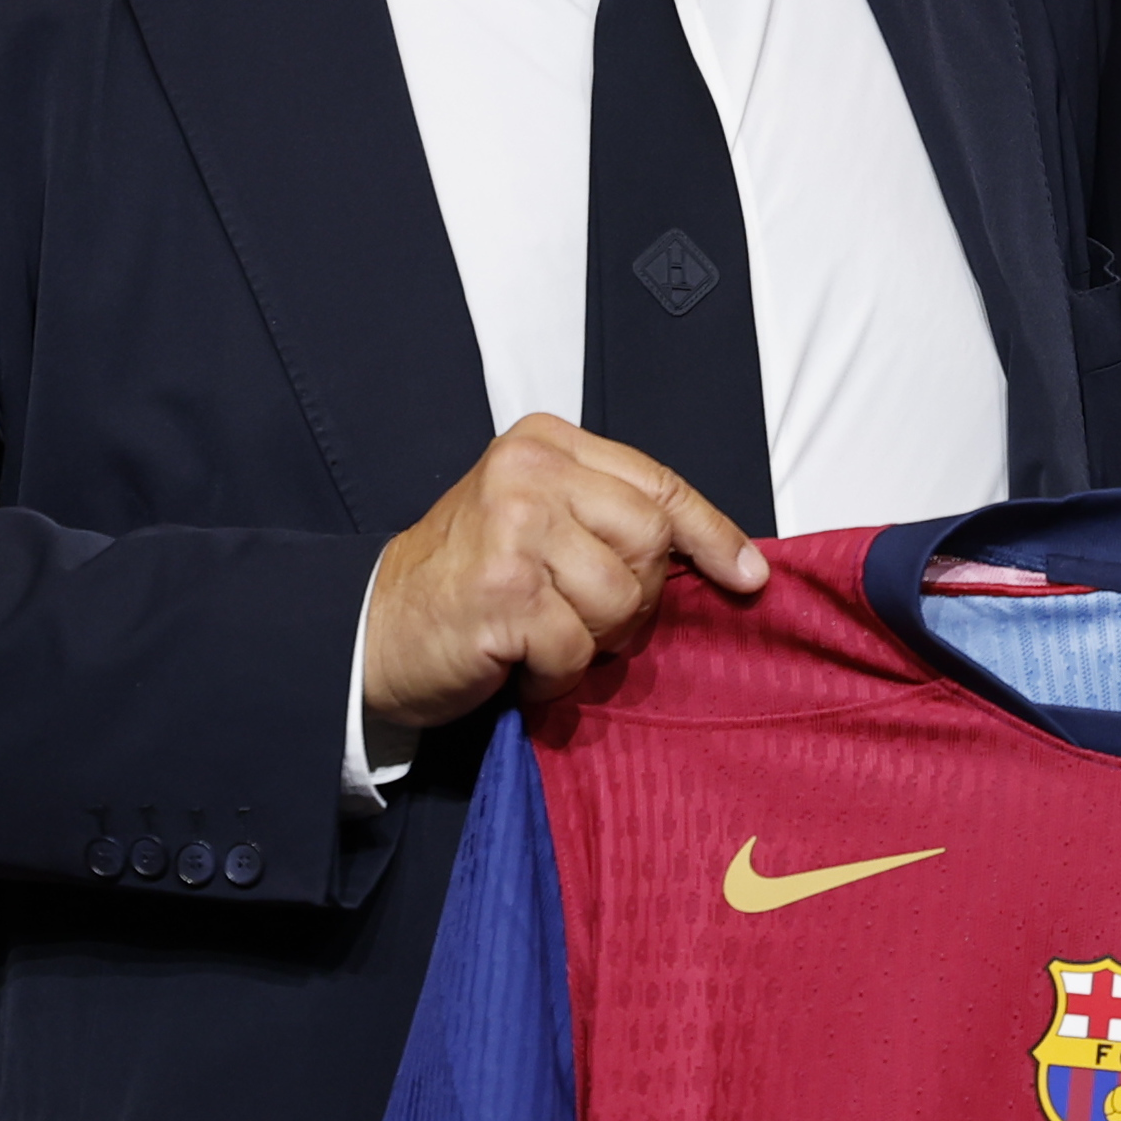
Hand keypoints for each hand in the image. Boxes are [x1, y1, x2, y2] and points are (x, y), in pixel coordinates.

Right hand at [361, 414, 765, 733]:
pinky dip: (557, 676)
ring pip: (620, 599)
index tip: (747, 575)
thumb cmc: (463, 581)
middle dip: (635, 600)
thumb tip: (716, 557)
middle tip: (587, 620)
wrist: (373, 629)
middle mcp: (528, 473)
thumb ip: (606, 517)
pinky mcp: (502, 591)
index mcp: (544, 445)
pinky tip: (521, 664)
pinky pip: (576, 648)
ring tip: (545, 639)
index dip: (712, 534)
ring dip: (592, 642)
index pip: (658, 483)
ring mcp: (513, 528)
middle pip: (650, 542)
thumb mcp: (535, 520)